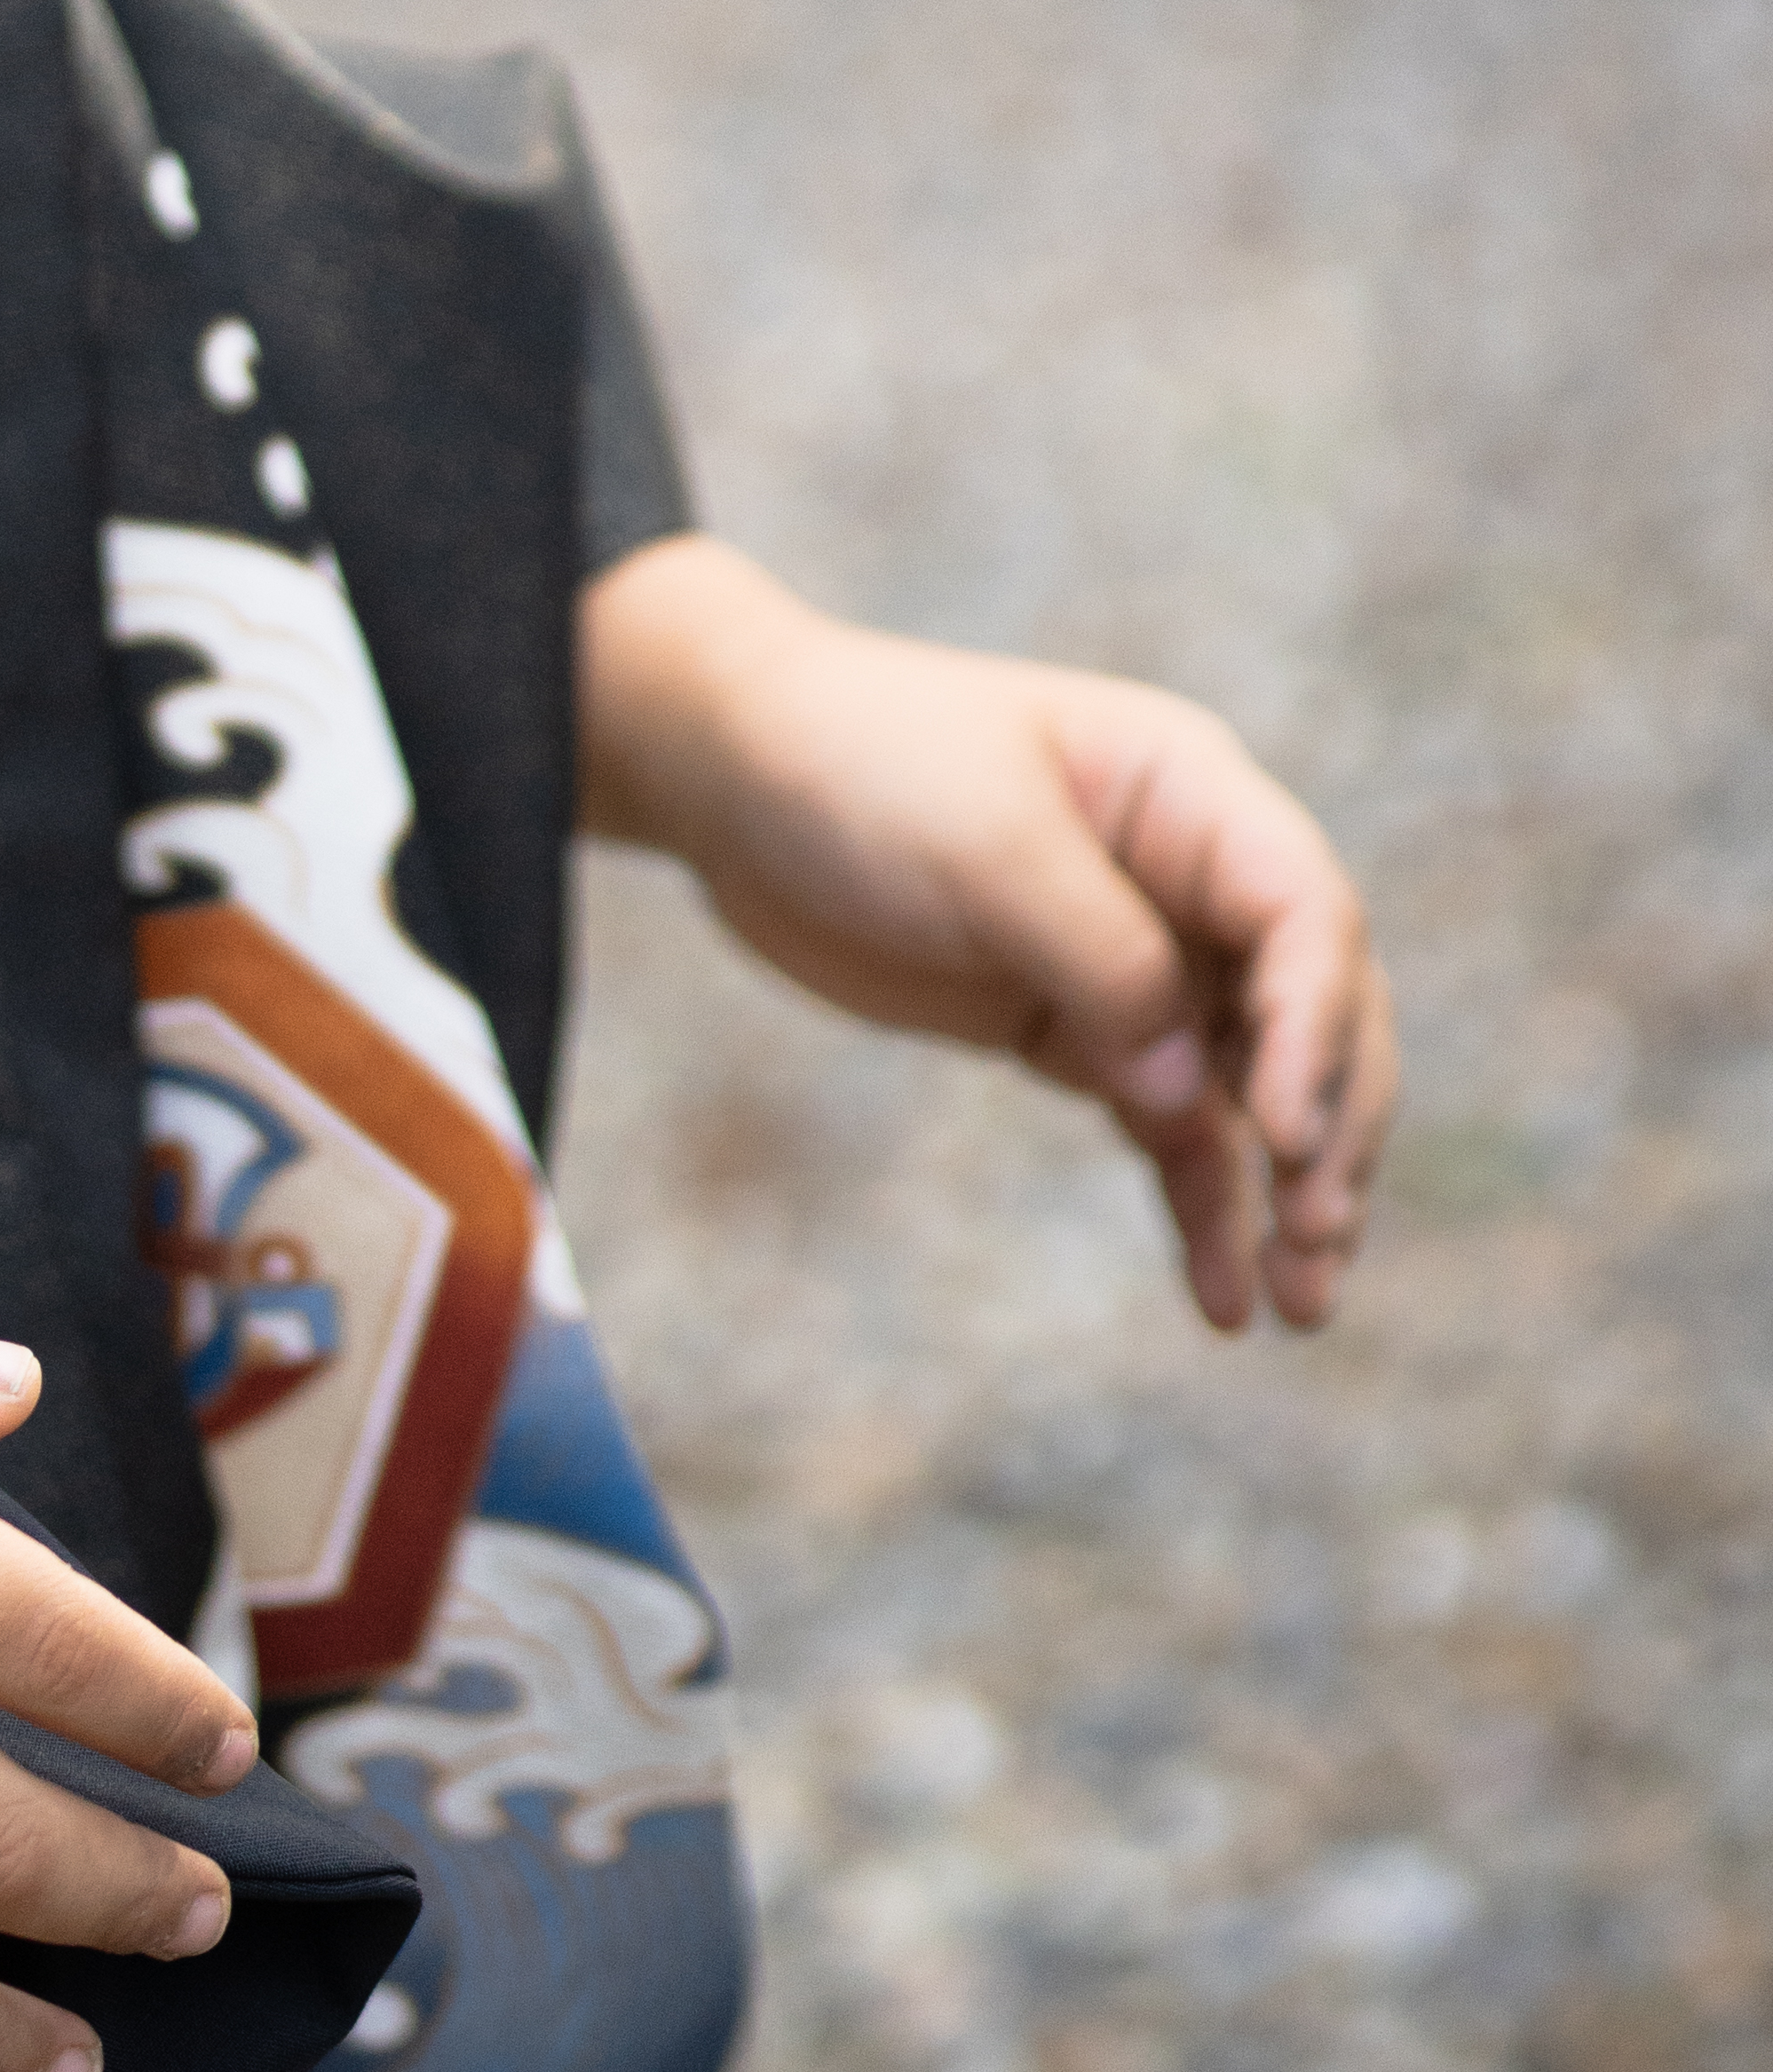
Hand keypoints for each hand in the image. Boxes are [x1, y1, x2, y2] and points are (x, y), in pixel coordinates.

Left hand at [578, 533, 1395, 1335]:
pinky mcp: (1087, 1034)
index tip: (1282, 1130)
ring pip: (1264, 1089)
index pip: (1304, 912)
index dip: (1318, 1023)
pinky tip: (1226, 1306)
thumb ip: (1100, 954)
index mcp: (1187, 794)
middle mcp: (1192, 881)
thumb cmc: (863, 766)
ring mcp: (1147, 964)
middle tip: (1316, 1238)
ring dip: (1296, 1191)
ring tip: (1303, 1305)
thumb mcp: (983, 840)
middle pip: (1316, 1012)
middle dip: (1334, 1126)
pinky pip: (1178, 1132)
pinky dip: (1207, 1210)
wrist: (737, 777)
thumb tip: (1191, 1085)